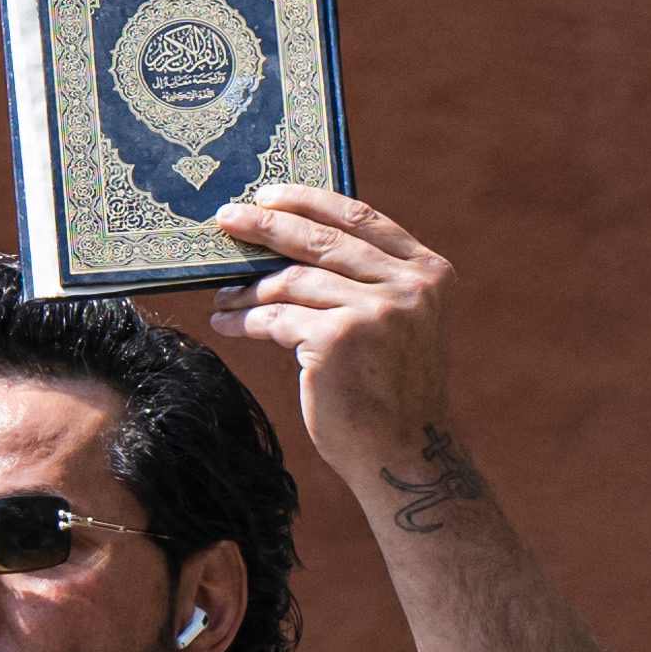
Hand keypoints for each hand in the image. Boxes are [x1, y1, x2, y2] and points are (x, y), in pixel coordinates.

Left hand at [213, 188, 477, 512]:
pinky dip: (245, 319)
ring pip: (291, 281)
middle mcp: (407, 286)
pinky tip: (227, 323)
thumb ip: (368, 281)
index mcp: (428, 272)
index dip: (309, 200)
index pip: (360, 218)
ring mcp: (374, 311)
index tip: (269, 195)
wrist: (406, 456)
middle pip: (320, 240)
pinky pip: (276, 318)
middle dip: (266, 226)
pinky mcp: (337, 339)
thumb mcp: (398, 323)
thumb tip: (289, 241)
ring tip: (222, 294)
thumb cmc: (392, 390)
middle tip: (226, 220)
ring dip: (248, 287)